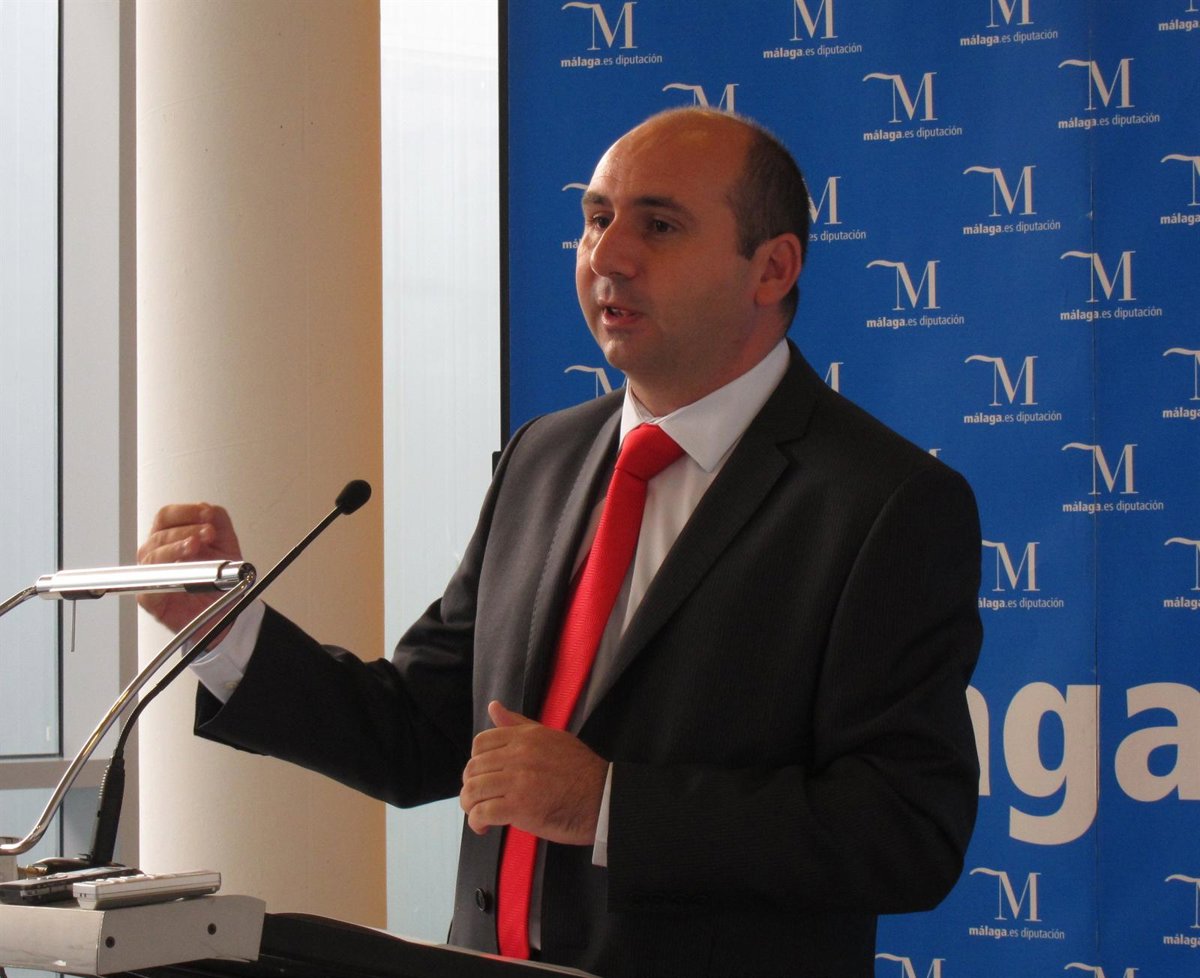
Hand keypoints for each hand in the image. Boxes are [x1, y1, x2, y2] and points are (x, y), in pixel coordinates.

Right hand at [136, 503, 242, 631]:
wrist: (227, 613)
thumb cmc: (220, 581)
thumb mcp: (227, 546)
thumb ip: (220, 523)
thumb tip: (208, 509)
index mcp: (172, 539)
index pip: (167, 517)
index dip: (186, 512)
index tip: (206, 515)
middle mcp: (158, 554)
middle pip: (159, 533)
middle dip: (186, 529)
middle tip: (208, 533)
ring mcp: (153, 575)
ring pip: (153, 555)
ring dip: (175, 547)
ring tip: (195, 545)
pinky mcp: (150, 598)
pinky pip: (148, 585)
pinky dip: (163, 575)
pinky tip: (179, 570)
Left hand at [460, 701, 607, 845]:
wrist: (602, 798)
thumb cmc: (580, 770)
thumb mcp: (551, 737)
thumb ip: (519, 725)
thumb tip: (494, 708)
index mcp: (525, 737)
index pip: (480, 743)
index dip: (476, 761)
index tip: (484, 775)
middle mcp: (518, 755)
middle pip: (473, 768)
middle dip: (471, 786)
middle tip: (481, 799)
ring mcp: (518, 781)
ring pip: (473, 790)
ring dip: (470, 805)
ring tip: (478, 814)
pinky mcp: (519, 807)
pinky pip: (483, 813)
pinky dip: (477, 822)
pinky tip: (484, 827)